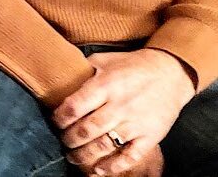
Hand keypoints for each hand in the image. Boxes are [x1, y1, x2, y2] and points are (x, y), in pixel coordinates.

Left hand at [54, 49, 192, 174]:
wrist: (170, 73)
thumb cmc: (132, 65)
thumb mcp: (104, 60)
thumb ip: (82, 70)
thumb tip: (57, 76)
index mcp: (105, 85)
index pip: (75, 106)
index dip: (60, 118)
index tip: (55, 122)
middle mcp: (119, 105)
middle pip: (87, 129)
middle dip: (70, 139)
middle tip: (63, 142)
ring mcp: (136, 123)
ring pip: (105, 145)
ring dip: (85, 155)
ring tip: (73, 158)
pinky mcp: (151, 136)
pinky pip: (130, 156)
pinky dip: (113, 166)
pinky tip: (99, 169)